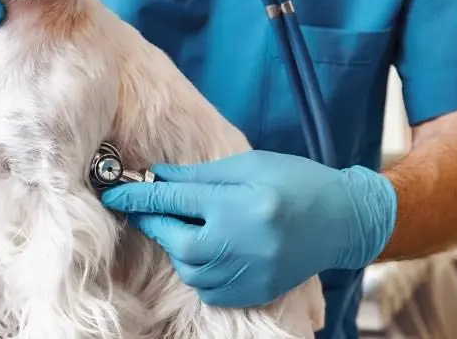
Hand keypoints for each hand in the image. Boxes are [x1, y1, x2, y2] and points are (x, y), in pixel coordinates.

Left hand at [100, 150, 396, 308]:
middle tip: (152, 208)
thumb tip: (156, 176)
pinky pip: (209, 289)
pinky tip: (208, 249)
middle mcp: (244, 243)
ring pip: (190, 269)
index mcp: (241, 204)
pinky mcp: (255, 291)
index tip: (112, 191)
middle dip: (158, 224)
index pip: (175, 200)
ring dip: (178, 247)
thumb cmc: (295, 181)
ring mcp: (251, 272)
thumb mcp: (248, 164)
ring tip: (189, 226)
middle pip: (178, 241)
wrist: (344, 219)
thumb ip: (200, 175)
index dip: (138, 195)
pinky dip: (198, 271)